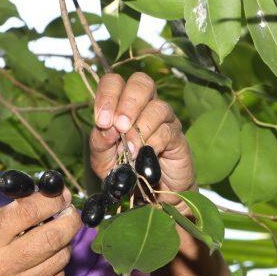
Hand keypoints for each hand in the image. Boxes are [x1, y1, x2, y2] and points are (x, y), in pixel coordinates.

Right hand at [0, 191, 79, 275]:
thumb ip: (9, 214)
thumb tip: (47, 199)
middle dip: (70, 219)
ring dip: (64, 242)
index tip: (62, 193)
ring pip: (61, 258)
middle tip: (70, 212)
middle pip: (53, 237)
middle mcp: (3, 267)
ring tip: (55, 236)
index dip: (52, 199)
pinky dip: (57, 264)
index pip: (28, 212)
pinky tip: (46, 260)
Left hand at [90, 72, 195, 202]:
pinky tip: (144, 156)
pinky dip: (153, 142)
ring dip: (140, 127)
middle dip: (127, 103)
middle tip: (119, 127)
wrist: (150, 193)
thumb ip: (99, 141)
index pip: (114, 82)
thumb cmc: (124, 170)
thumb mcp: (102, 158)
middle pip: (141, 82)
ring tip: (130, 150)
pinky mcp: (177, 137)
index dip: (107, 95)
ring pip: (157, 106)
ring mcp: (164, 119)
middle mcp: (145, 105)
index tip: (101, 121)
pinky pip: (167, 130)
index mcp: (121, 104)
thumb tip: (107, 127)